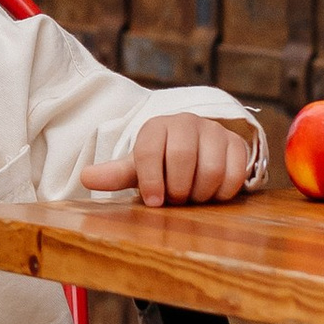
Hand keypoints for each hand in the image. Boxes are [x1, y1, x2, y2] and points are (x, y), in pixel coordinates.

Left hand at [80, 115, 253, 206]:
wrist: (195, 154)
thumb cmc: (160, 166)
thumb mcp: (136, 170)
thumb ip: (115, 175)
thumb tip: (86, 177)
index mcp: (156, 127)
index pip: (149, 151)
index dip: (152, 181)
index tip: (154, 202)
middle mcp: (186, 122)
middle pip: (182, 158)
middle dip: (178, 189)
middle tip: (175, 200)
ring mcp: (214, 131)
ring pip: (211, 169)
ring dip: (200, 193)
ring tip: (192, 197)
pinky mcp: (237, 144)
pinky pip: (234, 173)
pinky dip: (222, 192)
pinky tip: (212, 194)